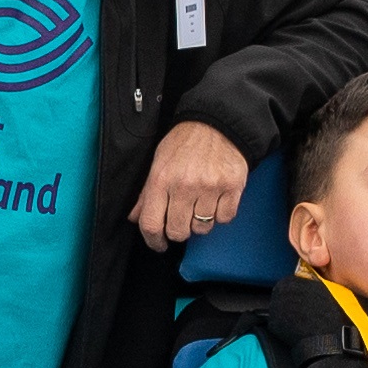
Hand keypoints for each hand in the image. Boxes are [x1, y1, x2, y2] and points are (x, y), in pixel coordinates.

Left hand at [131, 119, 250, 251]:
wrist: (218, 123)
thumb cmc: (186, 142)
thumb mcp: (158, 162)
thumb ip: (146, 193)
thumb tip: (135, 217)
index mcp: (161, 179)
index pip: (151, 224)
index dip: (153, 241)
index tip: (159, 244)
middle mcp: (184, 185)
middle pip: (178, 232)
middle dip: (178, 231)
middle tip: (181, 220)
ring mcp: (210, 187)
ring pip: (202, 228)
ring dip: (200, 222)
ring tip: (200, 205)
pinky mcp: (232, 187)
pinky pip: (224, 218)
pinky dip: (220, 215)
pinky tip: (216, 200)